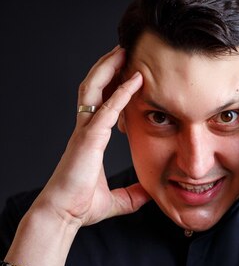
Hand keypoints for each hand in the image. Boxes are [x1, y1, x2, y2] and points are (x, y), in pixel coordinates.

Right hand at [34, 46, 150, 227]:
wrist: (62, 215)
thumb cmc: (80, 207)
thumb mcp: (116, 201)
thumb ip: (132, 195)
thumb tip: (149, 194)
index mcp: (89, 139)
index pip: (99, 102)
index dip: (111, 84)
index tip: (126, 70)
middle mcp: (85, 130)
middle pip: (93, 87)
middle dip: (107, 66)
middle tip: (125, 49)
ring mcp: (85, 132)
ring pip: (94, 89)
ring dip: (110, 68)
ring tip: (125, 50)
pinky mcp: (88, 140)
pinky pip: (107, 109)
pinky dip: (121, 93)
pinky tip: (135, 80)